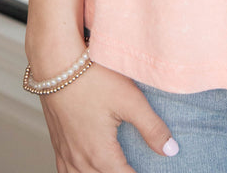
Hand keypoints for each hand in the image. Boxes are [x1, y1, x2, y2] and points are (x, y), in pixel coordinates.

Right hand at [39, 61, 176, 172]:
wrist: (56, 64)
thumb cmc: (93, 78)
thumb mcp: (129, 100)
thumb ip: (152, 127)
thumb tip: (171, 150)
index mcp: (100, 154)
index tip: (154, 172)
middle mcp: (80, 160)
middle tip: (135, 166)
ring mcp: (66, 152)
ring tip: (116, 168)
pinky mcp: (57, 142)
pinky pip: (66, 172)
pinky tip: (87, 168)